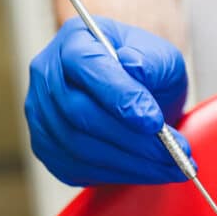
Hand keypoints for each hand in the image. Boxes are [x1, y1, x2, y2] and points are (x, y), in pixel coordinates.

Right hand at [25, 16, 192, 185]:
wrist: (135, 91)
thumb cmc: (148, 69)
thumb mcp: (161, 56)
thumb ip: (151, 61)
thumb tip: (134, 69)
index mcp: (75, 41)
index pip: (88, 66)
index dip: (119, 96)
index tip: (154, 122)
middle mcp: (47, 74)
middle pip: (79, 113)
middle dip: (132, 139)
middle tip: (175, 151)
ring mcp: (41, 112)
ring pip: (78, 146)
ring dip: (131, 162)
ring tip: (172, 166)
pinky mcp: (48, 147)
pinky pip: (76, 168)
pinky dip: (117, 174)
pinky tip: (149, 171)